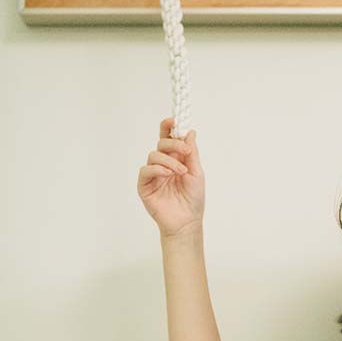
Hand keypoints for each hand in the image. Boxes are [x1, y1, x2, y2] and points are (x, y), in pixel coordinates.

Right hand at [137, 118, 204, 237]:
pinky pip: (146, 170)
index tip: (174, 120)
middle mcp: (163, 164)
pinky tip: (168, 174)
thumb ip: (191, 152)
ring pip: (154, 155)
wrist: (187, 220)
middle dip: (173, 144)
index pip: (169, 139)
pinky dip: (158, 169)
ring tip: (181, 171)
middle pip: (161, 143)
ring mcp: (153, 174)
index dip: (169, 127)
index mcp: (175, 159)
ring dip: (169, 160)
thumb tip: (190, 132)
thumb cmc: (193, 198)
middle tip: (185, 152)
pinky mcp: (144, 185)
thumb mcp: (197, 172)